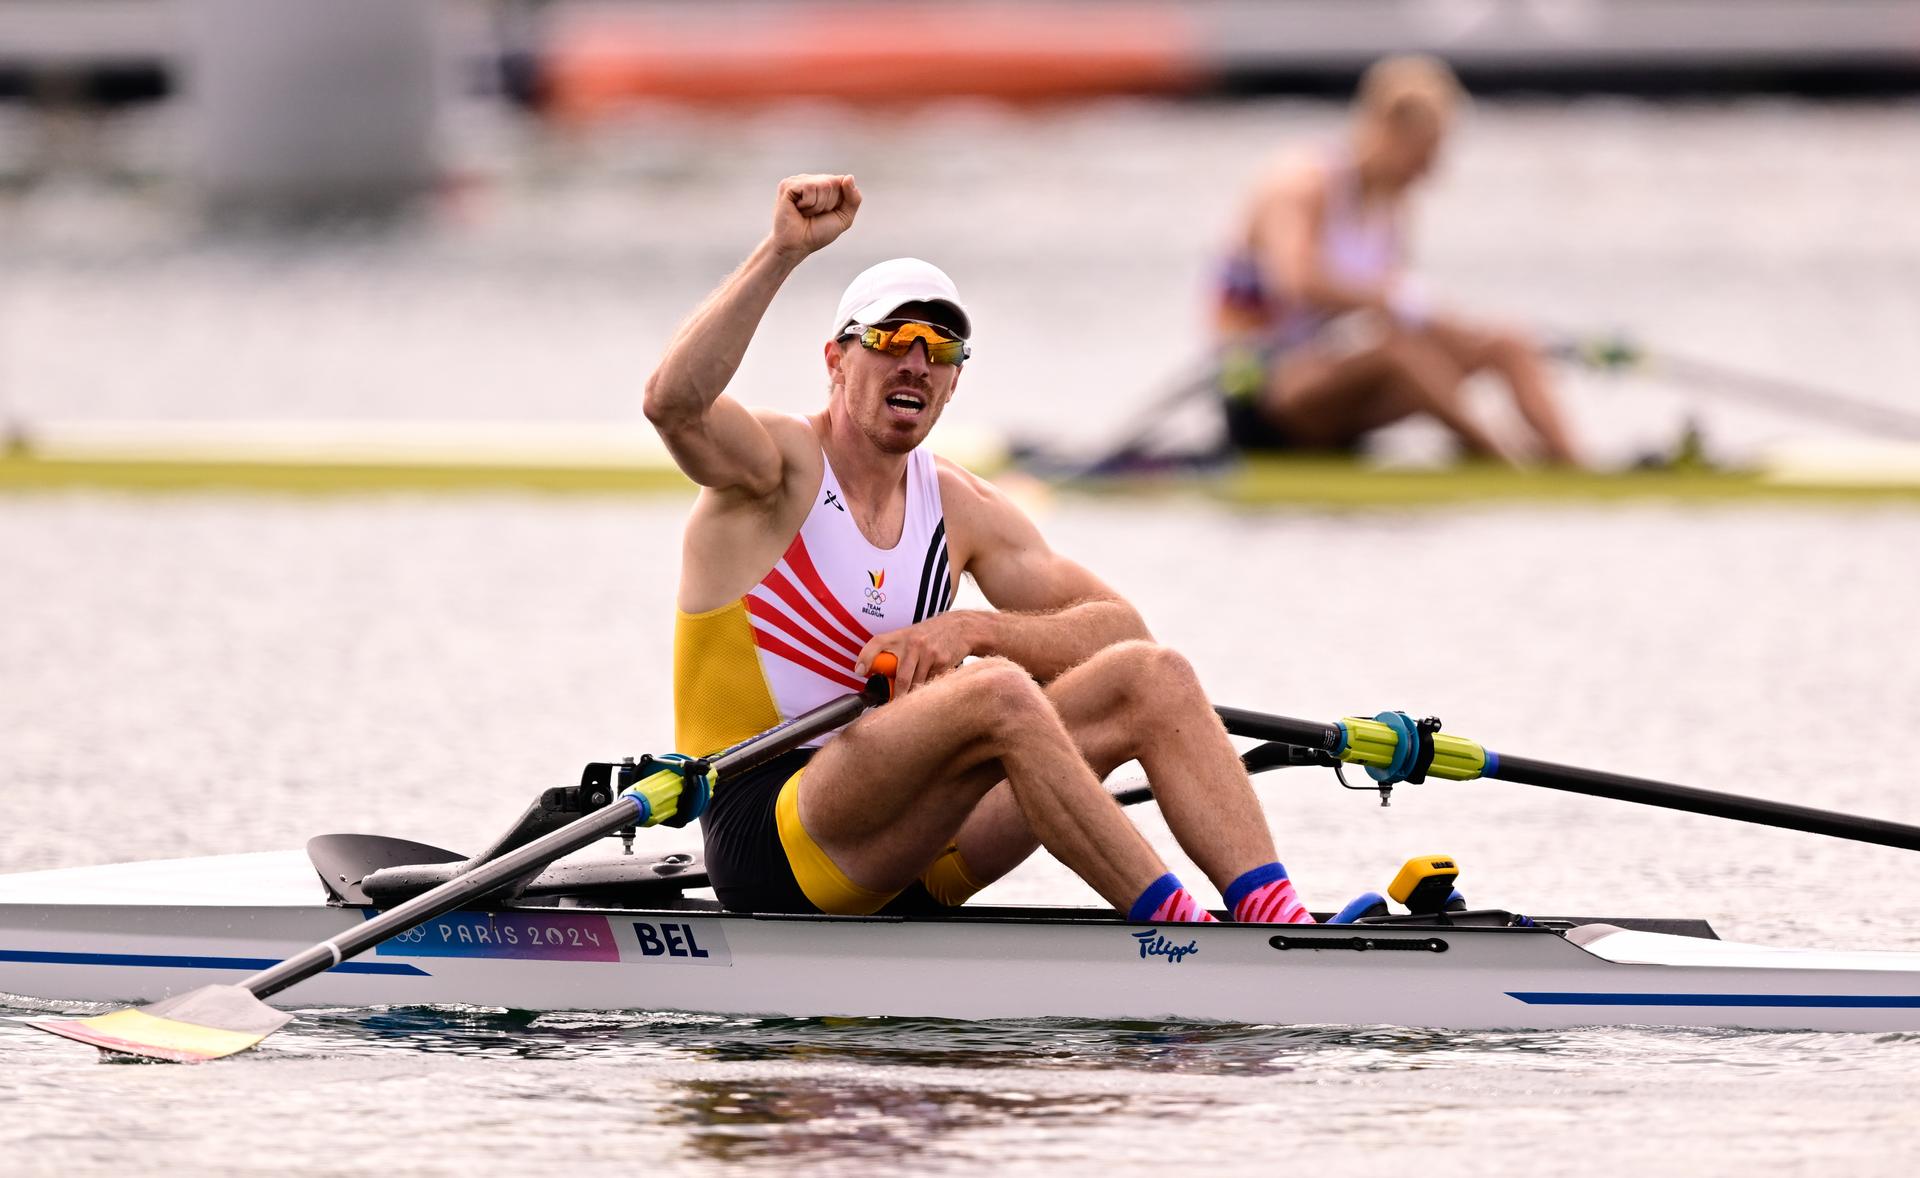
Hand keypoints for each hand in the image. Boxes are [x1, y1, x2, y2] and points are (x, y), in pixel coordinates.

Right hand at [771, 174, 860, 257]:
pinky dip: (808, 204)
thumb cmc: (817, 233)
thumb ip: (853, 199)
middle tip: (814, 215)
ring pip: (824, 184)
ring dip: (818, 206)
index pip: (843, 181)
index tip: (827, 213)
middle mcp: (811, 179)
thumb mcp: (844, 218)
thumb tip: (849, 176)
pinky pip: (810, 187)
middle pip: (834, 182)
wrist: (797, 245)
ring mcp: (798, 180)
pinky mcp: (788, 185)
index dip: (839, 201)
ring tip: (805, 213)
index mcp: (823, 184)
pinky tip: (798, 209)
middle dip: (829, 204)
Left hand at [855, 613, 975, 694]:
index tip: (859, 672)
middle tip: (891, 705)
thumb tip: (874, 672)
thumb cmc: (930, 634)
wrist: (960, 628)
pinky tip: (929, 684)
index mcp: (901, 636)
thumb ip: (895, 651)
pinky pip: (931, 683)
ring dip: (912, 694)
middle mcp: (914, 643)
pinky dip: (927, 688)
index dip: (866, 657)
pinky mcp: (943, 662)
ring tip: (911, 698)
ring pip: (917, 684)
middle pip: (902, 677)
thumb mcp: (910, 636)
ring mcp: (929, 653)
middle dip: (897, 695)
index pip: (877, 643)